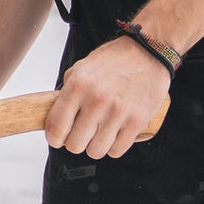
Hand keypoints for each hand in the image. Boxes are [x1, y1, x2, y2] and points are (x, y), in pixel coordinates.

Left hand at [45, 37, 168, 159]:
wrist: (149, 52)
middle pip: (74, 145)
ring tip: (100, 133)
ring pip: (95, 151)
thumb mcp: (82, 67)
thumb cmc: (115, 60)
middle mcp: (96, 100)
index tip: (58, 138)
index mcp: (78, 85)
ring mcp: (118, 112)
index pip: (56, 127)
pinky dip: (114, 146)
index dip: (54, 138)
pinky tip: (115, 134)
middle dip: (76, 141)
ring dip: (95, 146)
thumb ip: (68, 91)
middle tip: (82, 133)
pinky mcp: (137, 122)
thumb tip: (55, 114)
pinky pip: (116, 151)